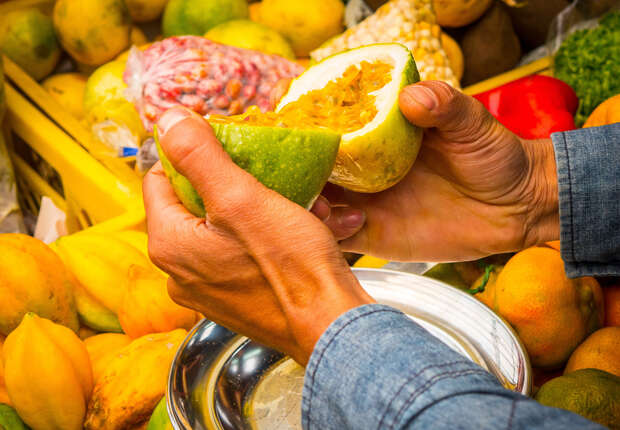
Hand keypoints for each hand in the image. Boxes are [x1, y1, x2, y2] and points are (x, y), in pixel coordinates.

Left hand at [143, 108, 373, 364]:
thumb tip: (167, 120)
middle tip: (272, 178)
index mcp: (168, 243)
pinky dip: (263, 236)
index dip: (192, 155)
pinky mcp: (233, 299)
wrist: (330, 326)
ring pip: (222, 226)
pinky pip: (239, 252)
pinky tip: (295, 230)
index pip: (160, 177)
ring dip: (255, 208)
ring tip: (295, 206)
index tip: (230, 149)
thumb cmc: (289, 266)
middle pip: (193, 203)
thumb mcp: (242, 198)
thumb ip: (198, 156)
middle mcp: (178, 272)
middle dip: (233, 183)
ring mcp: (205, 289)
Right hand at [316, 81, 559, 261]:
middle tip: (292, 172)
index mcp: (377, 133)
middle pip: (310, 166)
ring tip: (317, 202)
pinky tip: (349, 222)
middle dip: (292, 169)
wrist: (516, 208)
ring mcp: (365, 201)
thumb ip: (446, 106)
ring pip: (315, 203)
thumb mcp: (473, 124)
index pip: (328, 124)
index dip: (300, 121)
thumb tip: (413, 96)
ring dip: (304, 203)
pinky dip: (329, 232)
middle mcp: (363, 167)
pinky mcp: (374, 234)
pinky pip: (338, 235)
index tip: (284, 121)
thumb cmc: (494, 156)